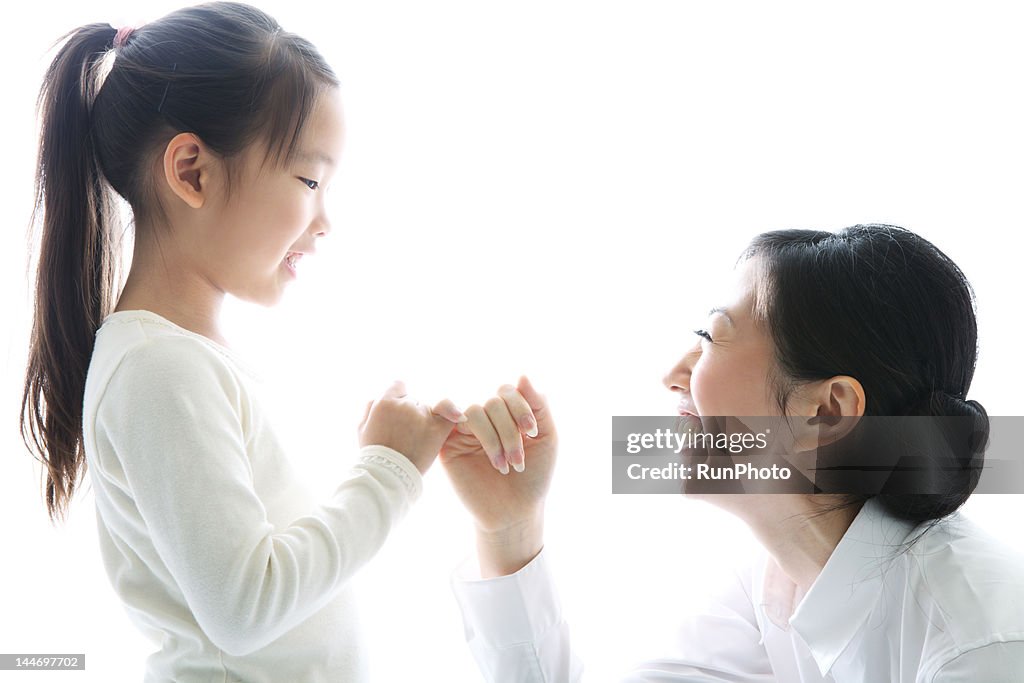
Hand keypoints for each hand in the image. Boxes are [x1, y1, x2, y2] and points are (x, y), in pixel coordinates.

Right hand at [358, 380, 464, 474]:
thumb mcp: (362, 427)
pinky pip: (450, 413)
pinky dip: (453, 414)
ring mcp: (422, 416)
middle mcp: (405, 405)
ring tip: (414, 443)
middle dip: (408, 413)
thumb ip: (372, 406)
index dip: (398, 397)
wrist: (388, 477)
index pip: (398, 386)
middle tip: (403, 435)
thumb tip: (383, 396)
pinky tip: (458, 418)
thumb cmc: (374, 455)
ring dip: (424, 420)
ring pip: (427, 410)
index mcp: (385, 402)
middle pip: (413, 400)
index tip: (398, 411)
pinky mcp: (437, 428)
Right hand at [440, 376, 555, 575]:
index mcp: (508, 413)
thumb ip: (538, 406)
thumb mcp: (546, 438)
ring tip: (503, 465)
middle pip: (494, 401)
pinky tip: (462, 421)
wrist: (514, 513)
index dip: (522, 407)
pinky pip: (444, 413)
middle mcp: (486, 417)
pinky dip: (450, 409)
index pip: (509, 391)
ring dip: (494, 438)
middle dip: (510, 431)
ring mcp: (466, 429)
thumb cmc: (533, 478)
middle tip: (518, 461)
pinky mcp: (447, 443)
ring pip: (476, 410)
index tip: (534, 433)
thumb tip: (522, 375)